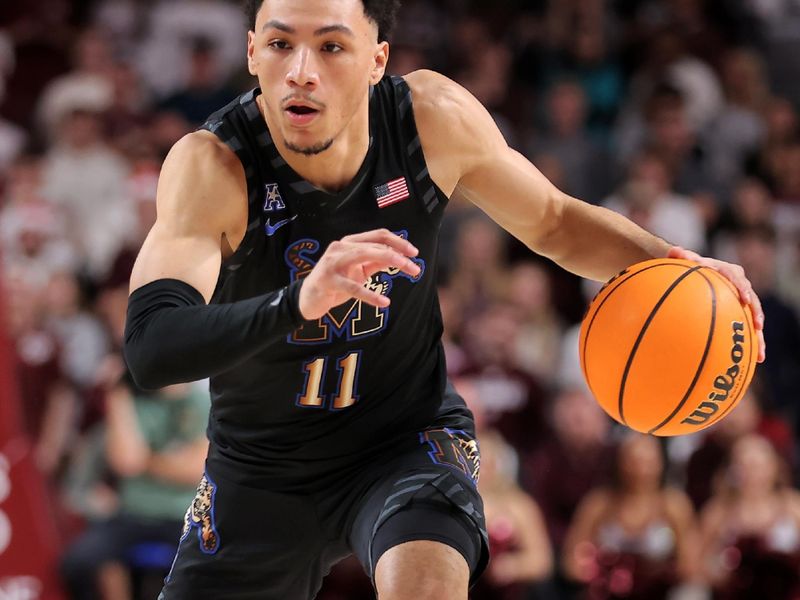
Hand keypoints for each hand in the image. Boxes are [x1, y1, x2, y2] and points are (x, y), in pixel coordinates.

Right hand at [298, 229, 420, 319]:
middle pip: (376, 244)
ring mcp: (333, 262)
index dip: (398, 241)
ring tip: (410, 274)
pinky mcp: (328, 281)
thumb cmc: (335, 283)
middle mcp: (340, 247)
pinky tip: (384, 302)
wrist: (307, 298)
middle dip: (400, 255)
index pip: (378, 235)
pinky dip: (370, 295)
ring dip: (392, 263)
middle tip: (416, 268)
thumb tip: (399, 257)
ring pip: (366, 256)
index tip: (414, 253)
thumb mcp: (358, 270)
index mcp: (349, 242)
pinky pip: (353, 287)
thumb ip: (375, 262)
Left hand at [668, 246, 765, 361]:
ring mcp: (740, 301)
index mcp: (728, 271)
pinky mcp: (737, 313)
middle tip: (758, 326)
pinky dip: (750, 343)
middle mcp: (739, 286)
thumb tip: (674, 250)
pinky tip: (754, 361)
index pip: (737, 278)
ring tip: (760, 353)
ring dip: (758, 337)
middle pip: (752, 301)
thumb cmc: (685, 266)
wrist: (690, 272)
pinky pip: (744, 329)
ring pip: (752, 318)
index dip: (743, 289)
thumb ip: (680, 256)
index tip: (745, 299)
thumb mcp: (682, 260)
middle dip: (756, 314)